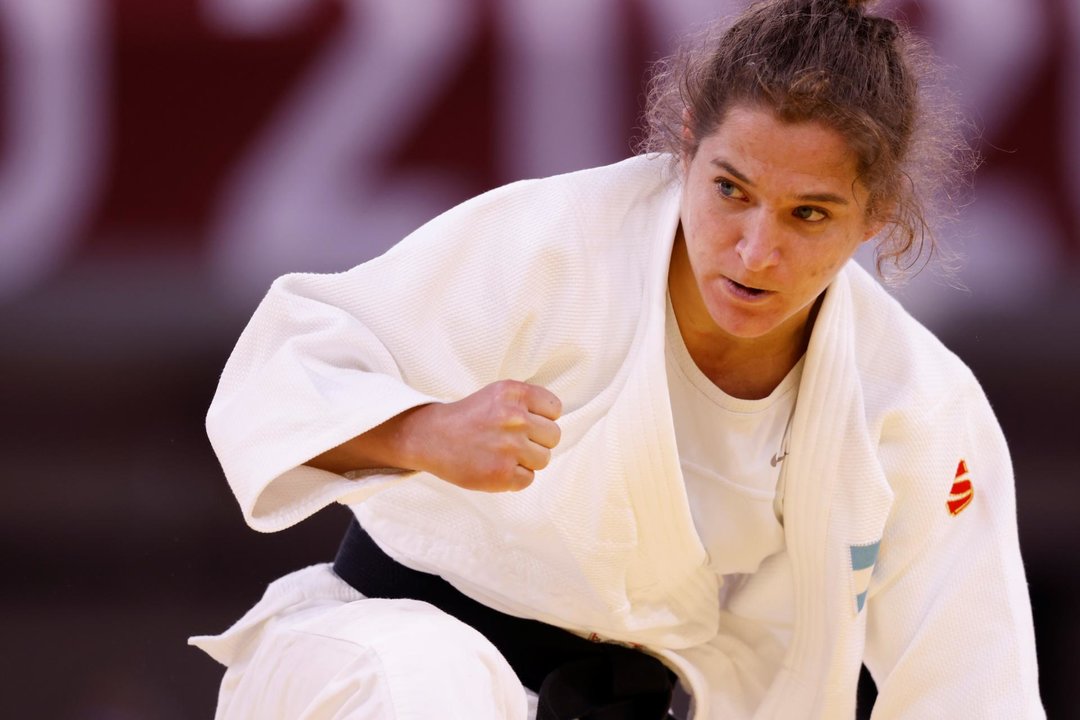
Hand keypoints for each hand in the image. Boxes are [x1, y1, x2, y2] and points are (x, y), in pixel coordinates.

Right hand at [407, 380, 561, 491]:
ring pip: (543, 459)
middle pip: (554, 436)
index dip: (543, 418)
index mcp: (514, 393)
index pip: (555, 409)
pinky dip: (514, 478)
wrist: (431, 437)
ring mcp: (509, 447)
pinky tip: (496, 467)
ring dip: (527, 460)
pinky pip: (528, 479)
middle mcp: (514, 418)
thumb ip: (527, 403)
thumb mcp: (498, 394)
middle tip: (514, 441)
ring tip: (504, 454)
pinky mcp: (501, 474)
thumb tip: (556, 422)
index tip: (526, 423)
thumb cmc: (468, 417)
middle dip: (538, 441)